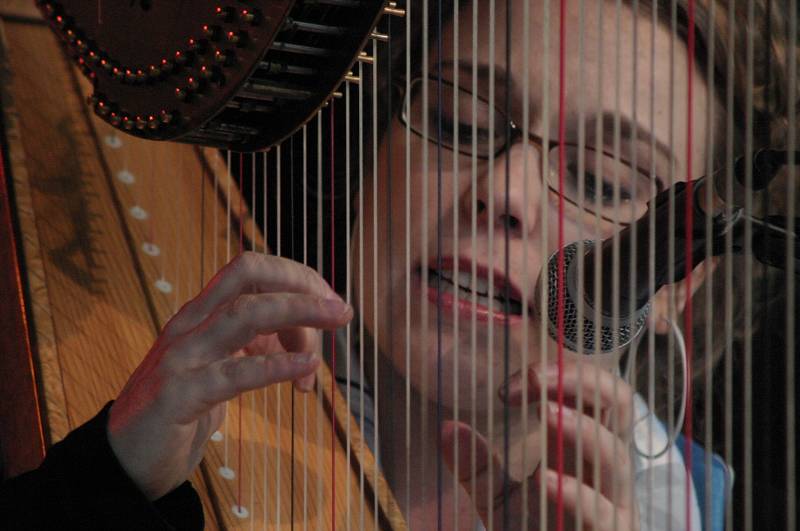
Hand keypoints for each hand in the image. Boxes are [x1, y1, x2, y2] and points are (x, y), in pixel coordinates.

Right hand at [107, 252, 352, 499]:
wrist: (123, 459)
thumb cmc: (178, 409)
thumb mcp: (218, 366)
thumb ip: (252, 346)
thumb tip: (304, 338)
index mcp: (198, 314)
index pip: (249, 269)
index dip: (293, 276)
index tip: (328, 301)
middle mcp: (188, 326)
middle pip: (247, 277)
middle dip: (301, 284)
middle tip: (341, 309)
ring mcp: (181, 358)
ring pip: (244, 315)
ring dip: (299, 314)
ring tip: (337, 322)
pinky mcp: (178, 397)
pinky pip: (235, 374)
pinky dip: (276, 367)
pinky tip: (307, 370)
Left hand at [441, 360, 638, 529]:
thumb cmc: (535, 530)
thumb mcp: (498, 494)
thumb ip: (476, 463)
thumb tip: (447, 427)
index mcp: (582, 445)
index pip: (588, 391)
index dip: (556, 375)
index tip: (507, 387)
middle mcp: (605, 465)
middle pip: (618, 404)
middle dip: (581, 380)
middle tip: (537, 376)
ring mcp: (613, 501)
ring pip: (616, 456)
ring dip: (583, 429)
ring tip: (548, 413)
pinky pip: (603, 513)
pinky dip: (575, 494)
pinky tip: (544, 480)